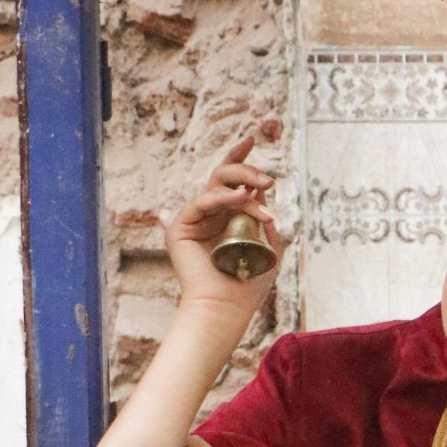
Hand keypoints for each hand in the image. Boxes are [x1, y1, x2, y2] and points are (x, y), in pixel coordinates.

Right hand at [165, 134, 285, 320]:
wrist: (226, 307)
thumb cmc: (247, 285)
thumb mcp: (267, 248)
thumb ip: (265, 221)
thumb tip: (264, 197)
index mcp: (226, 217)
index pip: (231, 182)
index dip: (239, 159)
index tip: (251, 138)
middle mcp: (208, 215)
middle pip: (223, 177)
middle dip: (246, 170)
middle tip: (268, 179)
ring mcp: (192, 219)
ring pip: (216, 186)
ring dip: (243, 184)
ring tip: (264, 188)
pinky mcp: (179, 227)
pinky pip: (201, 202)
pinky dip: (222, 199)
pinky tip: (241, 199)